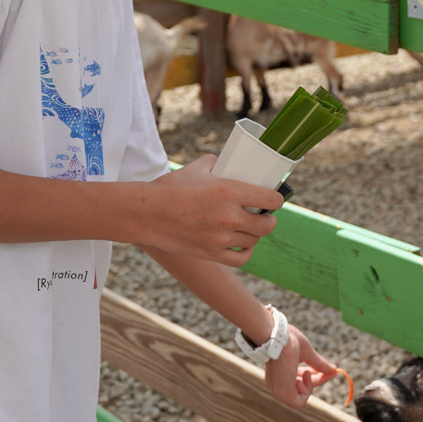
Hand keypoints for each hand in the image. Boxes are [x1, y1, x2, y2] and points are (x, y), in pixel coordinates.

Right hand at [138, 156, 282, 266]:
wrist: (145, 213)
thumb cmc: (169, 189)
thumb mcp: (196, 168)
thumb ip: (216, 164)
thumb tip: (227, 163)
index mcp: (229, 191)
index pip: (271, 199)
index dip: (276, 199)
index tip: (274, 198)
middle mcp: (229, 216)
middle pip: (267, 224)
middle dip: (269, 219)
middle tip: (265, 214)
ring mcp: (221, 238)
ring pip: (254, 240)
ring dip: (256, 233)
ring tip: (251, 227)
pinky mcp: (211, 253)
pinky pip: (241, 258)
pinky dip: (246, 252)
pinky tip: (244, 244)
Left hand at [264, 325, 335, 407]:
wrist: (278, 339)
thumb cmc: (288, 340)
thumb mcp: (307, 353)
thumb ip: (318, 363)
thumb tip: (333, 369)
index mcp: (282, 371)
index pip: (302, 378)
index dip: (318, 376)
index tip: (332, 371)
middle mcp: (278, 382)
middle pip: (303, 386)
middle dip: (319, 379)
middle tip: (333, 373)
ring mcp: (278, 389)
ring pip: (301, 397)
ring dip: (310, 384)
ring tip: (308, 371)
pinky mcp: (282, 394)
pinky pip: (299, 403)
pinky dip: (306, 392)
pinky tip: (301, 378)